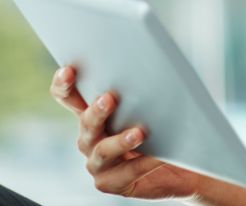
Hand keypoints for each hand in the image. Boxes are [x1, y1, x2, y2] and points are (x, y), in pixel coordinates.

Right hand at [50, 65, 204, 199]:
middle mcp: (91, 137)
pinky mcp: (111, 182)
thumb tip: (155, 64)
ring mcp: (98, 162)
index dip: (64, 85)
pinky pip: (124, 174)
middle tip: (109, 99)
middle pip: (86, 122)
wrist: (179, 162)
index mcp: (94, 113)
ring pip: (102, 151)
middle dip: (96, 111)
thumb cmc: (163, 126)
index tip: (69, 71)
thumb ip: (143, 89)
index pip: (69, 97)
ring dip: (120, 141)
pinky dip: (141, 163)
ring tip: (139, 133)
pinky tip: (157, 156)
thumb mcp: (152, 104)